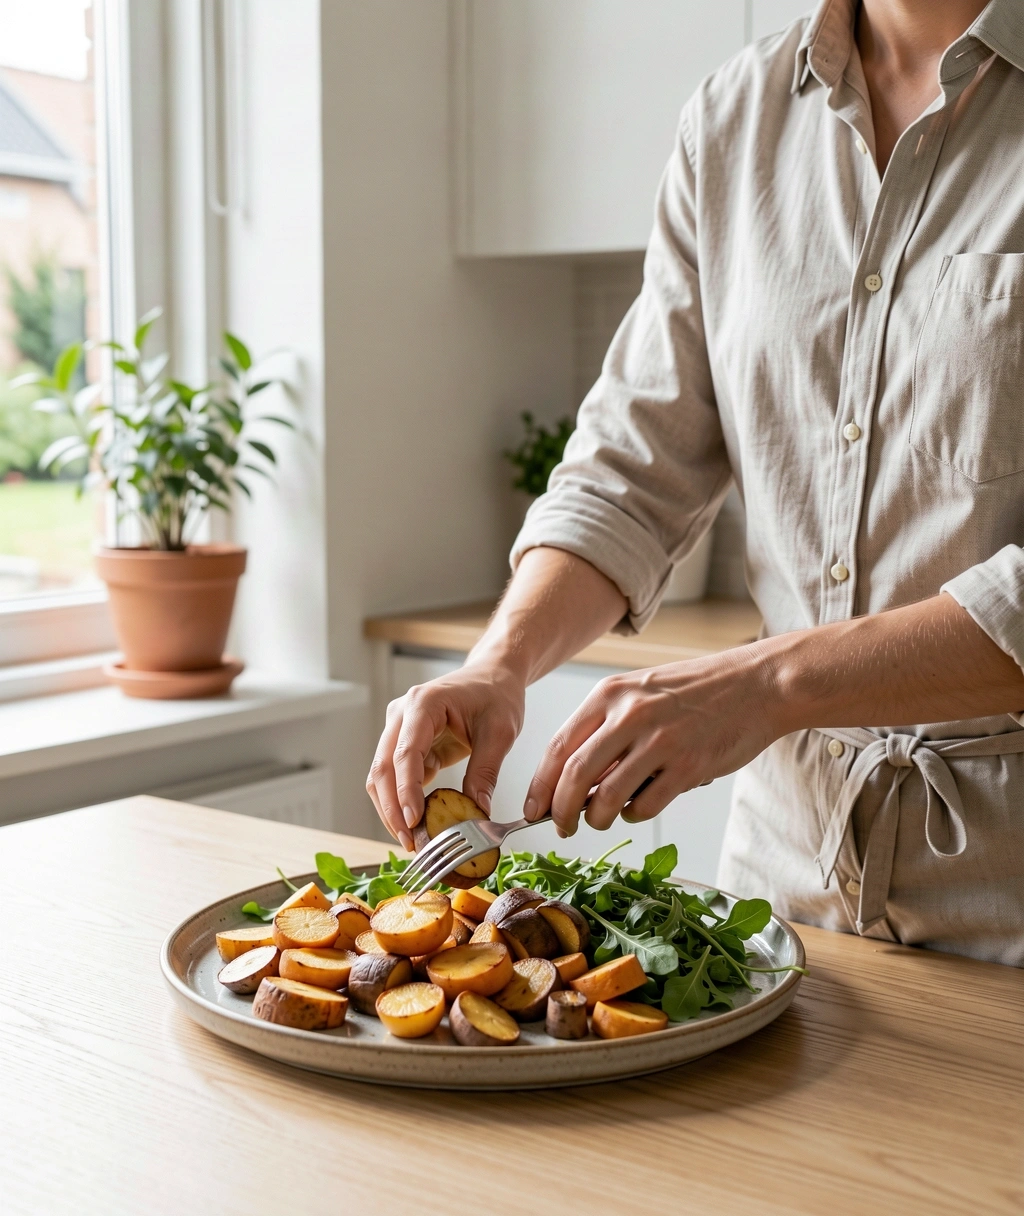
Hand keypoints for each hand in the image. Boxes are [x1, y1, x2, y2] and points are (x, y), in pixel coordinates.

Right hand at [366, 662, 525, 849]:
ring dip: (392, 810)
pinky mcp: (405, 744)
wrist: (493, 675)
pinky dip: (402, 802)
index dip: (406, 791)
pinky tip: (417, 824)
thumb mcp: (500, 732)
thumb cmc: (496, 694)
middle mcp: (402, 714)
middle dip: (393, 809)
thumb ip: (485, 771)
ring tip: (412, 840)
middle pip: (382, 768)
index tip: (414, 822)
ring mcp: (399, 728)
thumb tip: (478, 812)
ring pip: (381, 776)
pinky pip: (395, 777)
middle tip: (411, 842)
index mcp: (423, 704)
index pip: (405, 753)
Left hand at [523, 644, 781, 835]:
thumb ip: (606, 730)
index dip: (540, 784)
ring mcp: (660, 741)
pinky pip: (646, 805)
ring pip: (607, 797)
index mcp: (610, 694)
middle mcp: (630, 715)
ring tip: (600, 819)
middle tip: (560, 827)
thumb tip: (573, 781)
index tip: (533, 808)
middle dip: (560, 810)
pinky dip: (634, 814)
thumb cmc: (696, 691)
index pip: (559, 746)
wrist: (757, 684)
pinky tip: (638, 807)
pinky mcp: (688, 766)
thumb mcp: (641, 693)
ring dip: (597, 818)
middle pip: (575, 775)